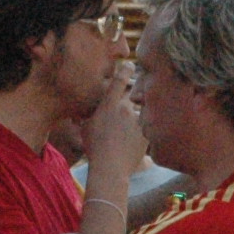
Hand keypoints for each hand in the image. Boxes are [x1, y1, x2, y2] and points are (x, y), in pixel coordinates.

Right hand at [78, 68, 144, 182]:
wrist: (110, 169)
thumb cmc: (94, 149)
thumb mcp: (86, 127)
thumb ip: (90, 114)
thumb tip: (88, 109)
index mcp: (109, 104)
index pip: (120, 79)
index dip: (126, 69)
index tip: (130, 65)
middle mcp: (125, 108)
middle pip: (134, 93)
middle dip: (135, 93)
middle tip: (132, 99)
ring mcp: (138, 120)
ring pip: (142, 111)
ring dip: (139, 115)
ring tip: (131, 127)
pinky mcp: (147, 132)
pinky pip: (147, 126)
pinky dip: (143, 131)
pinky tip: (134, 141)